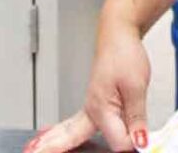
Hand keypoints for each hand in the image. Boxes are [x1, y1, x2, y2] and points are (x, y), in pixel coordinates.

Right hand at [30, 19, 150, 152]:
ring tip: (35, 150)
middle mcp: (91, 111)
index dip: (132, 144)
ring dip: (53, 142)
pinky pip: (75, 125)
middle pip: (71, 138)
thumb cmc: (124, 55)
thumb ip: (137, 117)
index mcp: (101, 109)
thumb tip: (140, 142)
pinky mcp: (93, 104)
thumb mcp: (137, 87)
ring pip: (69, 132)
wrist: (118, 35)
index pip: (117, 140)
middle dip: (53, 148)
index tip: (141, 146)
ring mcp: (89, 107)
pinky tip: (53, 138)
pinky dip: (62, 134)